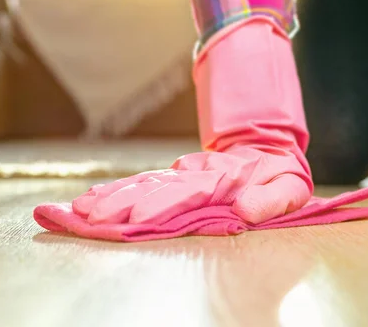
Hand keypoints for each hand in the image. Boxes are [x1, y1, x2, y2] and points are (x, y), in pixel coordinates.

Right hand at [72, 145, 311, 225]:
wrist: (266, 148)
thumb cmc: (280, 177)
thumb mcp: (289, 188)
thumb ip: (270, 200)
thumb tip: (244, 210)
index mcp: (223, 180)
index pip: (188, 194)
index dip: (161, 206)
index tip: (135, 219)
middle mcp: (196, 175)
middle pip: (155, 188)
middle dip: (122, 204)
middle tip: (91, 218)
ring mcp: (181, 174)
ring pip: (141, 183)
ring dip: (110, 197)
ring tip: (78, 209)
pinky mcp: (173, 176)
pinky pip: (141, 182)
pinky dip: (114, 190)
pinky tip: (89, 199)